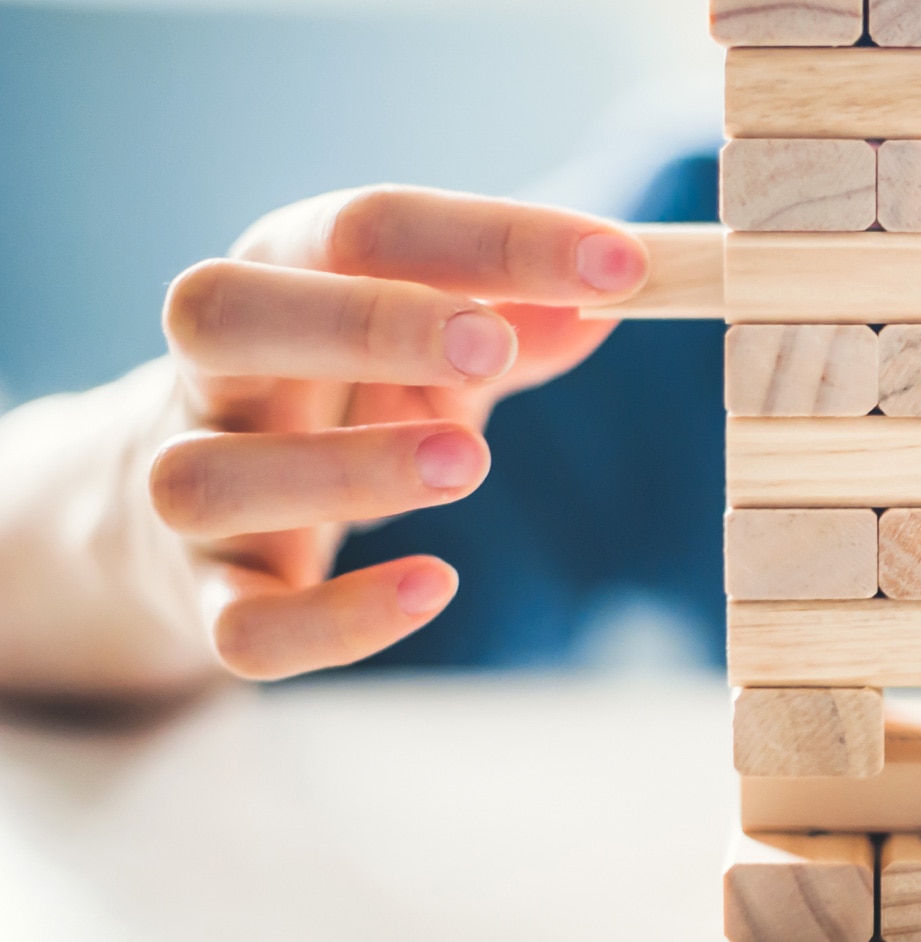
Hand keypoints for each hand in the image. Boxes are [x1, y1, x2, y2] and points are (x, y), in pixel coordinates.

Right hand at [152, 186, 647, 678]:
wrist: (214, 513)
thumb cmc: (350, 398)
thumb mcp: (433, 345)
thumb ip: (521, 315)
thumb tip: (624, 285)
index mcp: (282, 280)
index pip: (362, 228)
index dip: (493, 238)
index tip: (620, 267)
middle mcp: (213, 377)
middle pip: (216, 313)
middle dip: (362, 323)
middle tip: (491, 346)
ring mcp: (190, 490)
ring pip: (209, 476)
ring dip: (342, 470)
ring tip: (469, 461)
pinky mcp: (210, 601)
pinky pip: (243, 627)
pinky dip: (337, 620)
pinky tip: (433, 587)